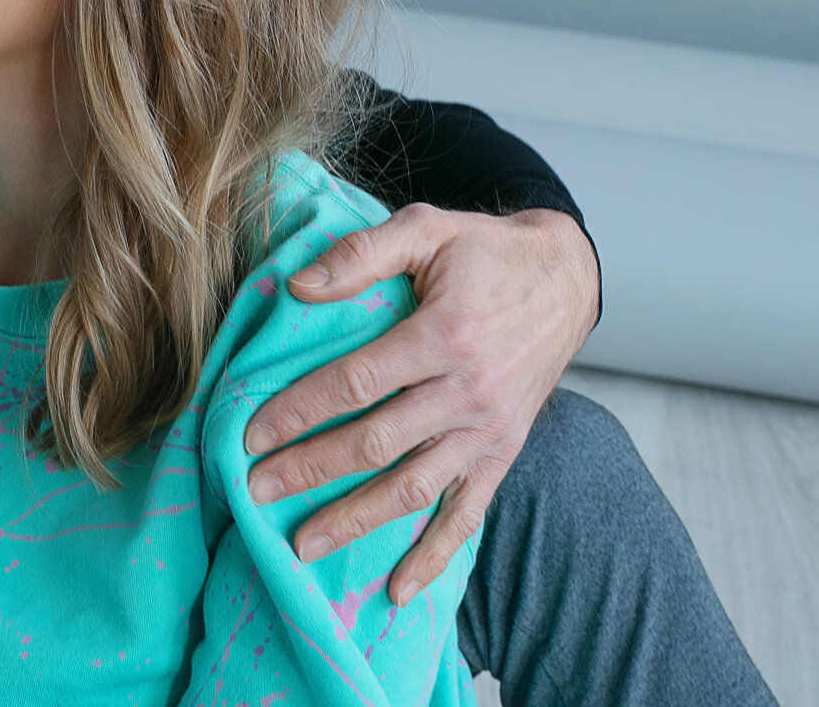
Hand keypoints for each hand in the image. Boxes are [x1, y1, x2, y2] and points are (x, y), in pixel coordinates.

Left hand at [243, 205, 598, 603]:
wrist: (567, 280)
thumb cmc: (485, 252)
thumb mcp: (427, 227)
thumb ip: (362, 253)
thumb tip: (299, 286)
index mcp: (445, 334)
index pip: (355, 383)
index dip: (300, 411)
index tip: (252, 433)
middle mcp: (469, 391)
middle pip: (376, 443)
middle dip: (310, 471)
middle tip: (254, 492)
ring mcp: (489, 430)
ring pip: (414, 489)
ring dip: (356, 521)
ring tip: (302, 547)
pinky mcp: (503, 453)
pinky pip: (468, 515)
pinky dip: (434, 557)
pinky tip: (397, 590)